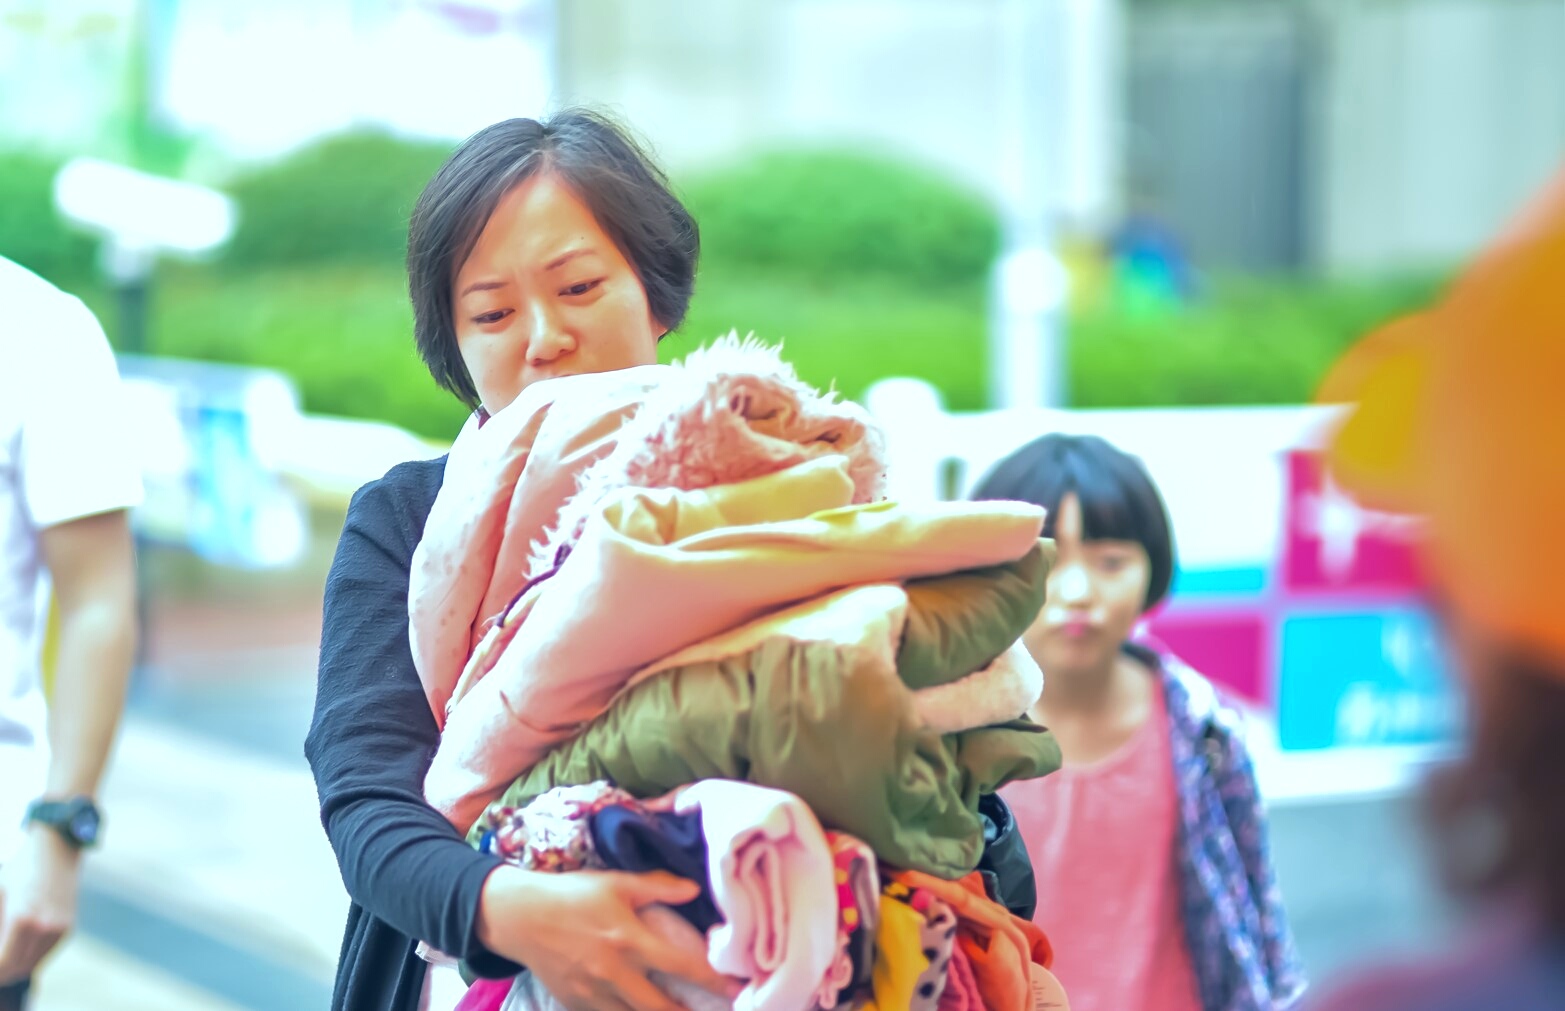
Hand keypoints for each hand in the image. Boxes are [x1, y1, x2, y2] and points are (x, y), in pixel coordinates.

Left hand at [0, 827, 80, 984]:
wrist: (57, 849)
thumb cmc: (19, 869)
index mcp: (23, 918)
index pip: (3, 963)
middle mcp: (45, 927)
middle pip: (17, 969)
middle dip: (2, 973)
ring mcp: (60, 928)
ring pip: (31, 965)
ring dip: (14, 968)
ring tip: (2, 960)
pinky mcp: (68, 927)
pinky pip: (44, 954)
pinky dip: (29, 957)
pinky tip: (17, 949)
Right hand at [478, 866, 741, 1010]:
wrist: (520, 917)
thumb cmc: (573, 894)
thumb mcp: (615, 883)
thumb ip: (657, 887)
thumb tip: (694, 889)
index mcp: (628, 939)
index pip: (681, 966)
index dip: (712, 980)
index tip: (736, 989)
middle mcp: (614, 972)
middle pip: (661, 1008)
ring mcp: (593, 994)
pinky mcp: (576, 1005)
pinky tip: (640, 1009)